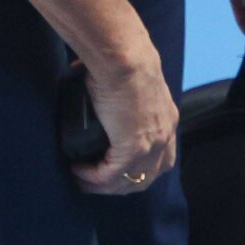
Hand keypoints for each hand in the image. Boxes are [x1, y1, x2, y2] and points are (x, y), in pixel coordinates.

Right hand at [73, 56, 178, 195]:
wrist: (124, 58)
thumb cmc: (120, 59)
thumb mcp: (124, 81)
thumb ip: (112, 88)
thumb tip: (86, 76)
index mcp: (166, 120)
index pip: (160, 157)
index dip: (137, 169)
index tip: (112, 169)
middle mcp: (165, 136)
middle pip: (147, 176)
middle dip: (120, 184)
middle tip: (94, 182)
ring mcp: (152, 145)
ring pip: (130, 181)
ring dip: (105, 185)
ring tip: (82, 180)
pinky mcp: (134, 148)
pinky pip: (112, 175)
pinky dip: (94, 178)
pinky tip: (79, 172)